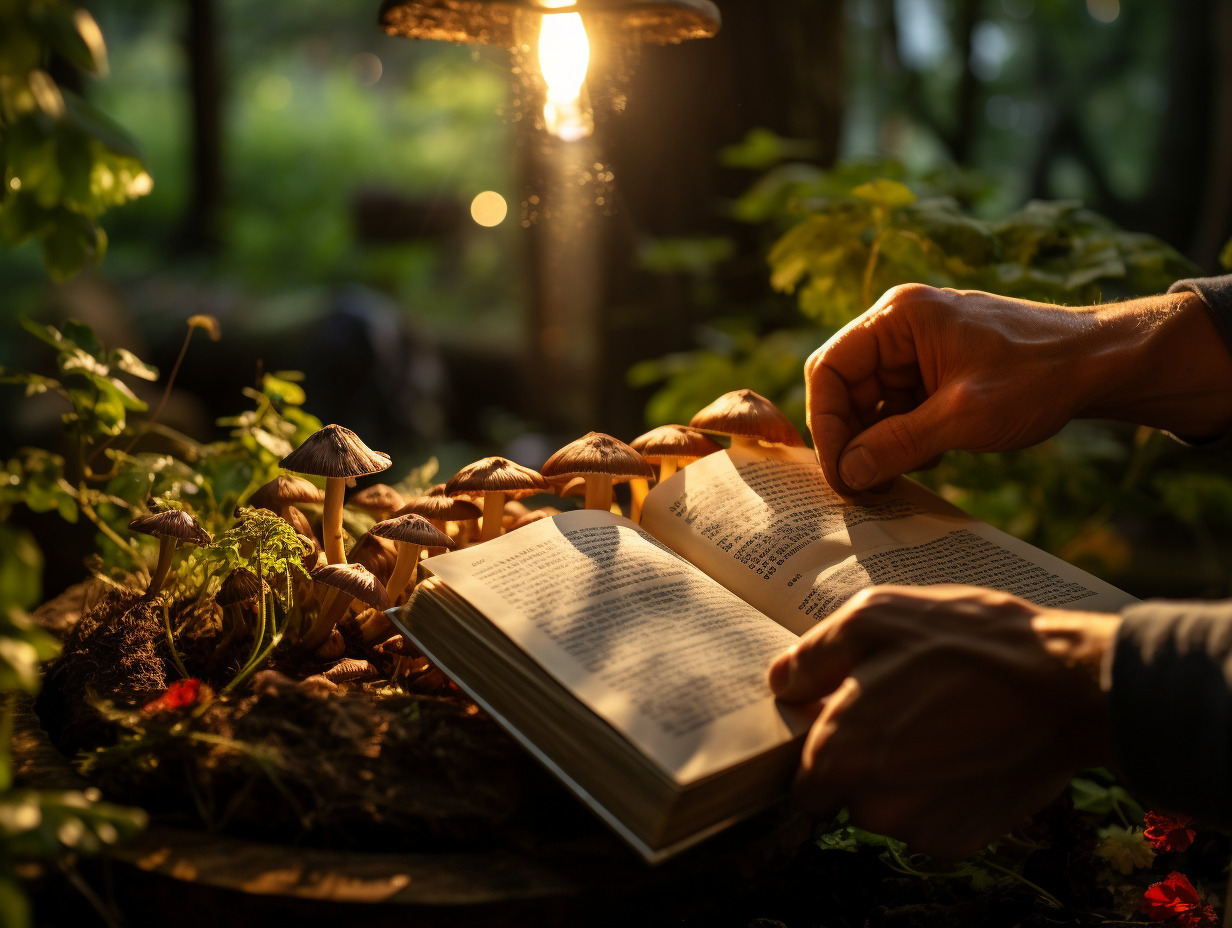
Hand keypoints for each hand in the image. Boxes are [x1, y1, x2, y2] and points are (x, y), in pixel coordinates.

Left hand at [768, 584, 1120, 859]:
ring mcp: (919, 830)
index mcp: (838, 754)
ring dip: (902, 777)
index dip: (823, 741)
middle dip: (863, 758)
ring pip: (886, 809)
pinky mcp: (962, 842)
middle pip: (843, 792)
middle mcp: (870, 806)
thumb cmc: (967, 643)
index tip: (849, 715)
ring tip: (942, 724)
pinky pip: (930, 820)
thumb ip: (813, 656)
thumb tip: (780, 684)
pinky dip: (942, 794)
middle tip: (905, 710)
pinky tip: (968, 750)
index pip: (801, 772)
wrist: (1069, 686)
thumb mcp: (876, 617)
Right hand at [806, 283, 1231, 493]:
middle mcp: (900, 327)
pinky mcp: (935, 373)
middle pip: (845, 388)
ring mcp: (917, 350)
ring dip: (874, 444)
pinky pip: (897, 408)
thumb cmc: (1038, 377)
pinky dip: (898, 439)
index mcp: (898, 318)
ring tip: (886, 482)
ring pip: (869, 404)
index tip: (838, 471)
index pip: (829, 369)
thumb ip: (898, 445)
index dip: (824, 424)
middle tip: (858, 487)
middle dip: (848, 439)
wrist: (1102, 365)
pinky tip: (915, 464)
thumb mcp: (963, 417)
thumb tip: (847, 475)